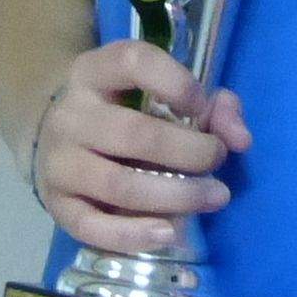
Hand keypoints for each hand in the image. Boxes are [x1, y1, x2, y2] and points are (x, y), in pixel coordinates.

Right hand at [24, 40, 250, 256]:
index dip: (176, 82)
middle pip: (134, 133)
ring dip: (175, 196)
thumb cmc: (123, 114)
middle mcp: (71, 115)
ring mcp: (58, 162)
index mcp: (95, 73)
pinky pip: (92, 226)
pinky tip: (169, 232)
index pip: (133, 62)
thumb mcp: (161, 96)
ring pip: (118, 184)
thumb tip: (240, 137)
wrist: (56, 141)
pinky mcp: (56, 205)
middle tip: (218, 160)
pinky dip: (133, 235)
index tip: (202, 105)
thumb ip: (211, 107)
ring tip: (212, 198)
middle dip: (190, 151)